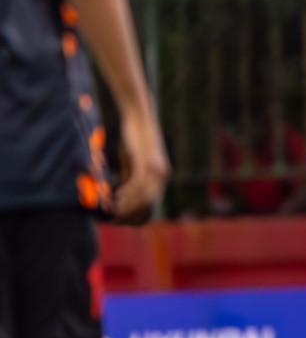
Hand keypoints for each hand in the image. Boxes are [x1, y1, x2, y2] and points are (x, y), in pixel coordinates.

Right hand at [115, 106, 169, 224]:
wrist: (139, 116)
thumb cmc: (133, 138)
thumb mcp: (132, 162)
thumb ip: (129, 178)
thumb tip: (119, 195)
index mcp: (161, 176)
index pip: (152, 205)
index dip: (136, 216)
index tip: (120, 221)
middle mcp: (162, 175)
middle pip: (148, 205)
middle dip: (130, 215)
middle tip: (113, 220)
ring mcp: (156, 169)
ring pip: (143, 198)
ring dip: (126, 207)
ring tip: (111, 212)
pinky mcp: (147, 162)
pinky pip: (137, 184)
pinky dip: (126, 194)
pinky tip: (115, 197)